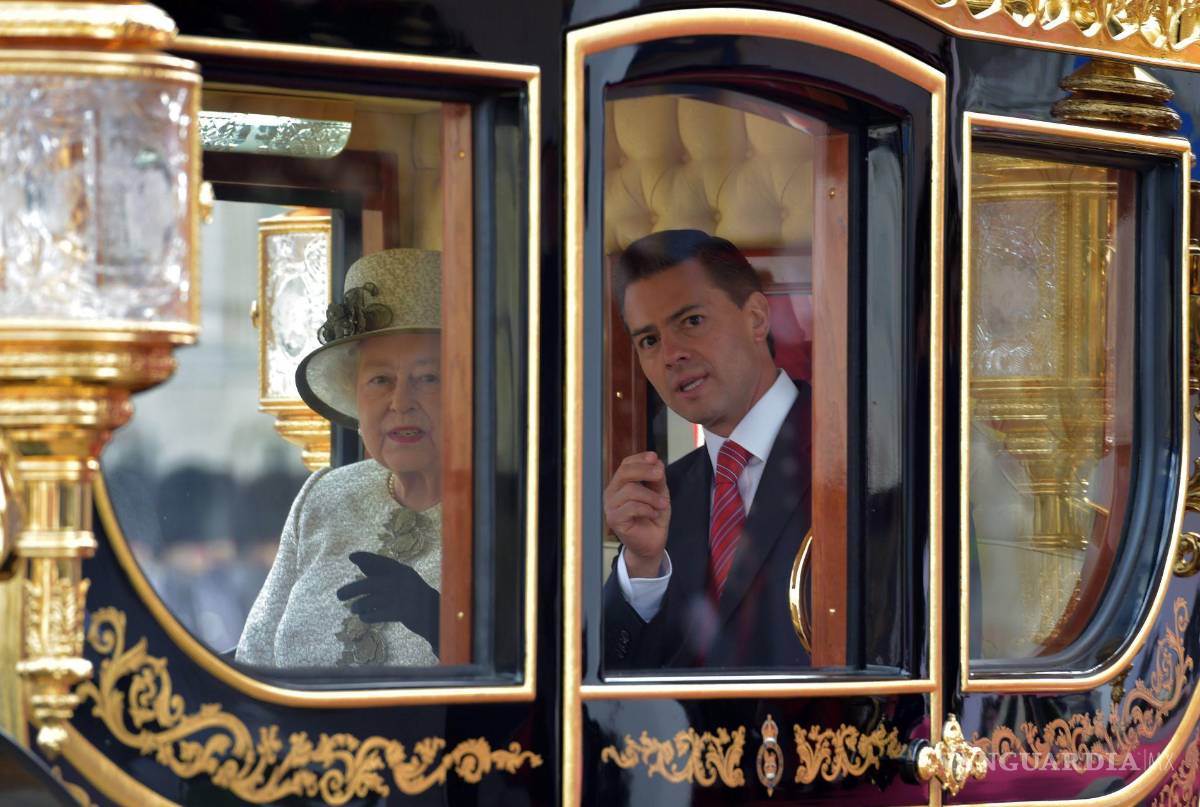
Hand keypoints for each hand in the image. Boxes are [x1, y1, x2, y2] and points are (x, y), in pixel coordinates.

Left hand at [336, 551, 439, 653]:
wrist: (434, 615)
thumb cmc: (413, 595)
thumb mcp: (402, 579)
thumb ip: (382, 572)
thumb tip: (359, 561)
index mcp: (402, 571)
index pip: (381, 561)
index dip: (366, 558)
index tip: (352, 556)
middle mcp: (400, 581)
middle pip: (369, 584)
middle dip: (351, 589)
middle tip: (338, 595)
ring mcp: (400, 597)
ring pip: (369, 601)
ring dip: (358, 606)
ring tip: (354, 609)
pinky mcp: (400, 613)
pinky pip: (375, 614)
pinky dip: (367, 616)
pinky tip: (364, 617)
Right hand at [603, 451, 669, 577]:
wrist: (652, 543)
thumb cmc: (653, 517)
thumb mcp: (659, 493)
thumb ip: (657, 479)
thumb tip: (656, 462)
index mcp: (620, 484)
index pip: (626, 464)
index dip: (640, 458)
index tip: (655, 458)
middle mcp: (612, 493)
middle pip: (625, 472)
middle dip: (645, 471)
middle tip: (660, 475)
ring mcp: (611, 507)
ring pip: (631, 490)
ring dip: (652, 497)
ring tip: (662, 505)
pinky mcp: (614, 520)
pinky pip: (632, 507)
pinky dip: (648, 509)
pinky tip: (653, 514)